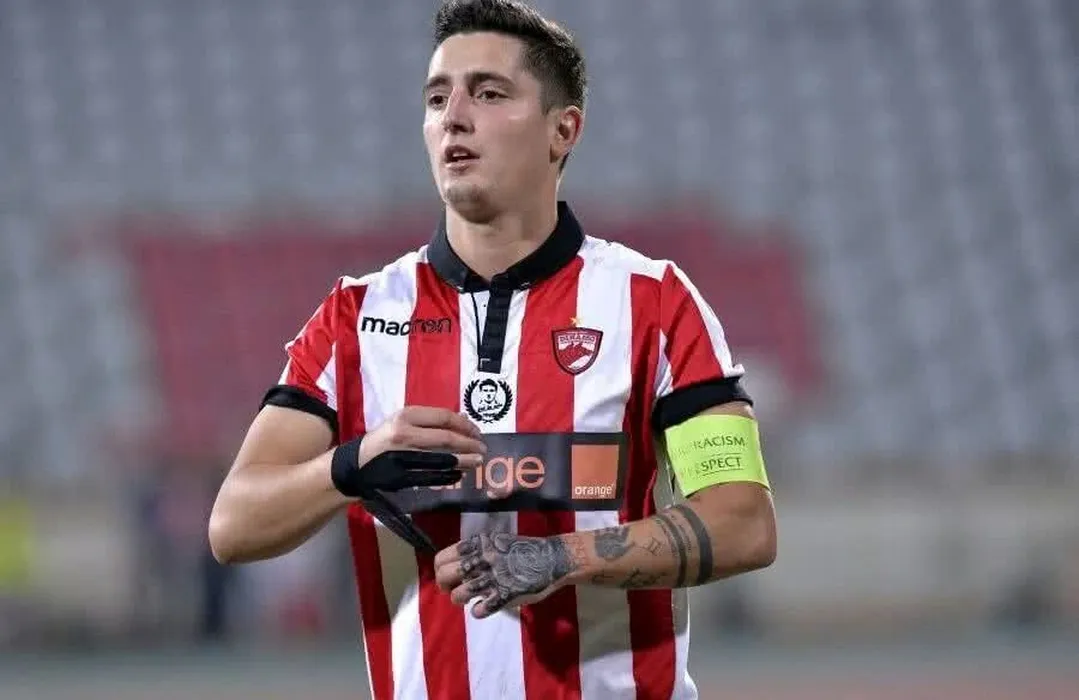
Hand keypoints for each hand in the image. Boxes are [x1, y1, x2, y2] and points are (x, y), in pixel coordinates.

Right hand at [360, 406, 486, 475]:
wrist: (355, 464)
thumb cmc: (383, 440)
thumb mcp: (401, 422)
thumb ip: (429, 421)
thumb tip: (463, 421)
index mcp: (405, 416)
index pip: (443, 417)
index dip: (465, 425)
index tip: (477, 432)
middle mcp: (404, 434)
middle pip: (446, 438)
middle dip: (469, 444)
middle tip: (482, 449)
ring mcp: (403, 457)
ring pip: (442, 459)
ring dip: (464, 461)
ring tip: (477, 462)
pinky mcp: (402, 477)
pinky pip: (432, 477)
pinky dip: (449, 476)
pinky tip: (459, 475)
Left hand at [434, 533, 580, 618]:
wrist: (550, 559)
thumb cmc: (522, 550)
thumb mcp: (494, 542)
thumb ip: (475, 551)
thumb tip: (456, 564)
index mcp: (476, 545)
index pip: (441, 559)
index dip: (440, 571)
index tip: (448, 578)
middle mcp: (480, 560)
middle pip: (444, 576)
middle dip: (445, 587)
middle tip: (454, 591)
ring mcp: (491, 579)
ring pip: (458, 595)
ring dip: (460, 600)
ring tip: (470, 599)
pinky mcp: (503, 596)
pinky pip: (479, 611)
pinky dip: (479, 611)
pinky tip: (486, 606)